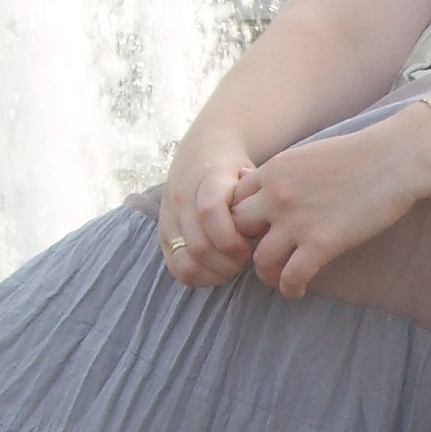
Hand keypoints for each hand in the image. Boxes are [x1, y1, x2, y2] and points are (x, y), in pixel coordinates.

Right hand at [160, 128, 259, 286]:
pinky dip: (199, 277)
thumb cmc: (235, 170)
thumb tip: (266, 233)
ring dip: (213, 273)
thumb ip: (258, 201)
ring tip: (232, 266)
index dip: (232, 239)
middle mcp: (182, 199)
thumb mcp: (251, 175)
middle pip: (200, 246)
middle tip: (245, 259)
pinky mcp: (164, 236)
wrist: (201, 154)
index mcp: (206, 180)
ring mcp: (169, 219)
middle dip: (228, 262)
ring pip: (186, 262)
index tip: (250, 246)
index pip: (210, 212)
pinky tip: (217, 271)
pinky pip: (177, 268)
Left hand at [231, 106, 430, 299]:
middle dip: (246, 245)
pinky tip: (297, 291)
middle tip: (263, 253)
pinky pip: (290, 277)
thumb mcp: (309, 154)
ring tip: (278, 278)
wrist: (395, 158)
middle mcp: (276, 195)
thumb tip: (275, 191)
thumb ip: (286, 174)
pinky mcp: (321, 243)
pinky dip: (290, 289)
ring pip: (260, 260)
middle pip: (238, 230)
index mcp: (273, 171)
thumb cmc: (361, 154)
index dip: (241, 218)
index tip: (256, 229)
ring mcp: (296, 221)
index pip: (234, 201)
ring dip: (266, 274)